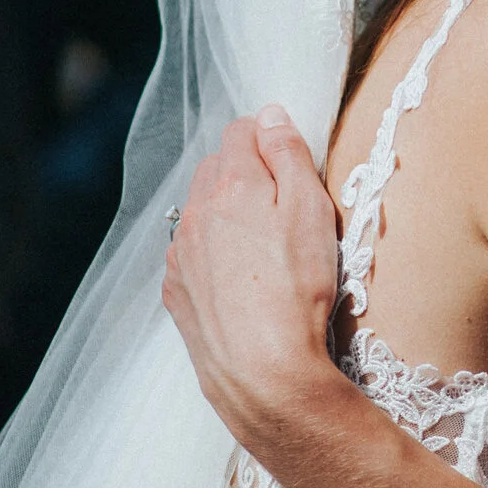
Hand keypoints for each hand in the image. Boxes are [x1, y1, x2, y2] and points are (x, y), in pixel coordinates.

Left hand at [163, 105, 347, 450]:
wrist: (264, 373)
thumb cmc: (298, 290)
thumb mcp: (311, 210)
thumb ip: (289, 154)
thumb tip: (271, 114)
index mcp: (232, 184)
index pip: (242, 131)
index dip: (269, 137)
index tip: (291, 160)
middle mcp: (196, 213)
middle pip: (216, 169)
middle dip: (246, 174)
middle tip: (285, 207)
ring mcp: (180, 255)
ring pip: (201, 212)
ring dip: (227, 215)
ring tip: (264, 250)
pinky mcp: (176, 293)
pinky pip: (190, 255)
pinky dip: (212, 255)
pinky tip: (241, 281)